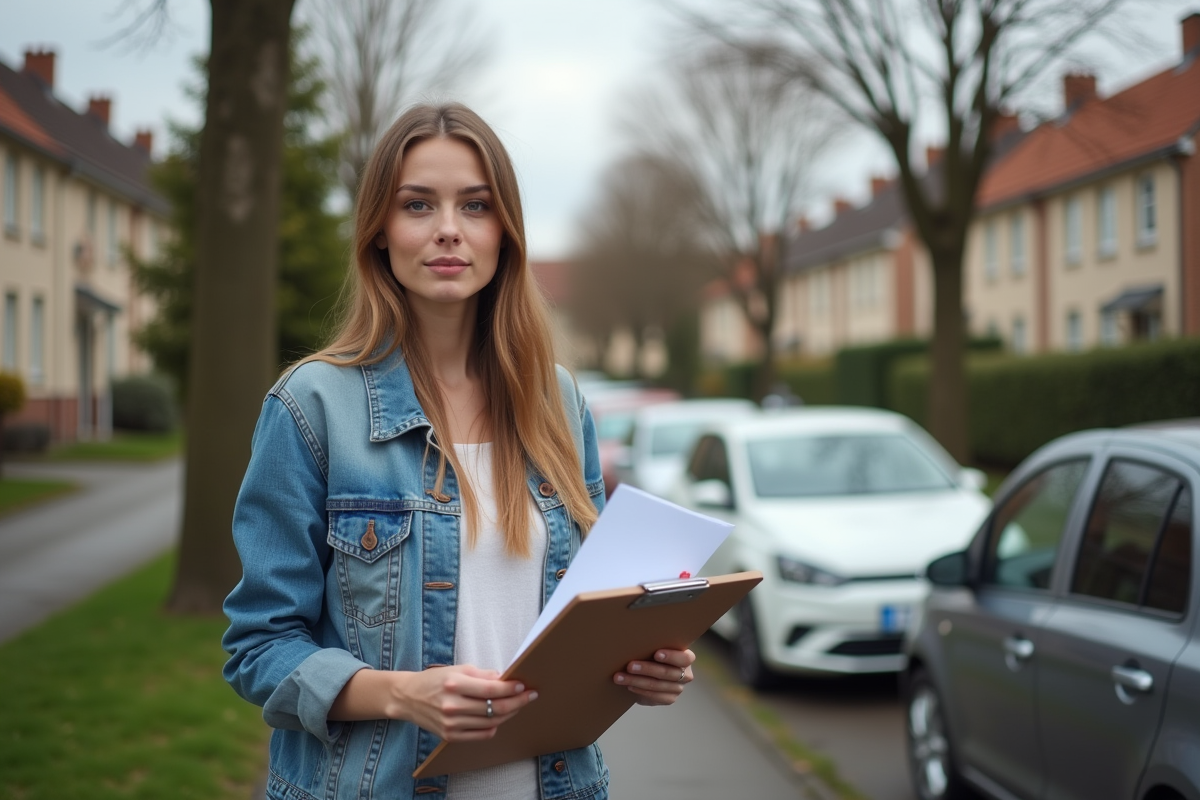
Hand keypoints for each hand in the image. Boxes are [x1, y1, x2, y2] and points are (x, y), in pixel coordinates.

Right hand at [398, 664, 537, 741]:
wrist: (408, 698)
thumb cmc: (435, 680)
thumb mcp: (457, 669)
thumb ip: (482, 675)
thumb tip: (505, 678)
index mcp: (454, 684)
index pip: (491, 689)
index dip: (510, 688)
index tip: (523, 685)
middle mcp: (452, 706)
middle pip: (494, 708)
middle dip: (517, 702)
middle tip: (530, 695)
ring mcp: (451, 724)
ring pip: (491, 722)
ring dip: (509, 714)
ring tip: (518, 705)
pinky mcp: (450, 736)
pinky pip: (481, 734)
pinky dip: (494, 726)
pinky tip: (500, 718)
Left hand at [613, 648, 694, 705]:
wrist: (649, 672)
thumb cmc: (652, 654)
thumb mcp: (655, 647)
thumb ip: (653, 645)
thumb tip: (635, 638)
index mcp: (686, 658)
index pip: (684, 658)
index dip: (671, 657)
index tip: (656, 654)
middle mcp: (685, 674)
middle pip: (667, 673)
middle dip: (647, 669)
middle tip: (630, 666)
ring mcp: (678, 688)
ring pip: (657, 685)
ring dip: (636, 681)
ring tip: (620, 677)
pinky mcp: (669, 699)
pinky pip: (654, 696)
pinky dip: (640, 691)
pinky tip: (629, 686)